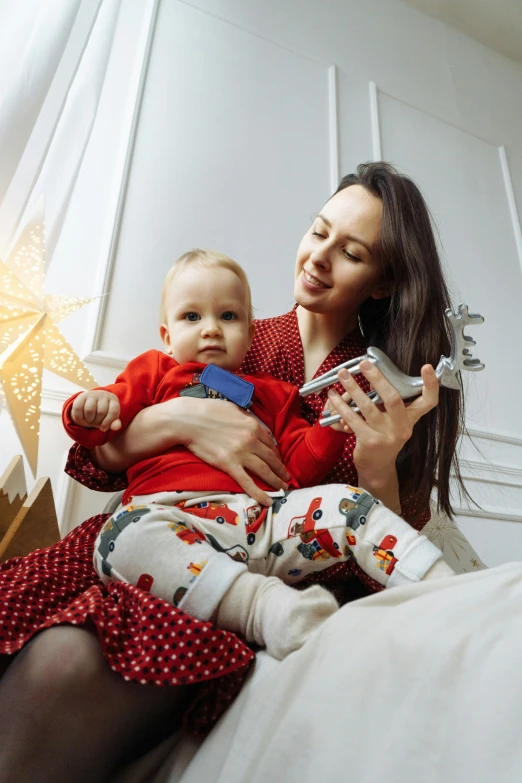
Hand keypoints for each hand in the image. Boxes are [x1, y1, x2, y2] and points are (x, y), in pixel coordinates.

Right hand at [71, 390, 121, 432]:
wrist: (90, 405)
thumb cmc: (103, 414)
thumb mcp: (110, 419)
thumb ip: (114, 424)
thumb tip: (116, 427)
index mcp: (113, 400)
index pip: (113, 411)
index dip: (108, 422)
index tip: (103, 428)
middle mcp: (103, 395)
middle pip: (101, 412)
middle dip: (97, 422)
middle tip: (95, 423)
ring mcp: (92, 394)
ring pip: (89, 410)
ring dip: (88, 420)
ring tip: (90, 420)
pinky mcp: (81, 396)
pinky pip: (78, 409)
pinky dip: (79, 418)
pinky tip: (82, 418)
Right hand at [180, 398, 290, 505]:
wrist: (188, 420)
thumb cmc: (207, 411)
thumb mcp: (233, 409)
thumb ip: (246, 418)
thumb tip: (254, 425)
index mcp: (253, 425)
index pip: (270, 442)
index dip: (276, 453)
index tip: (278, 460)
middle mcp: (251, 440)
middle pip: (271, 457)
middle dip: (281, 469)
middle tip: (287, 477)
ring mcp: (241, 453)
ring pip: (264, 470)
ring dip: (276, 481)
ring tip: (283, 488)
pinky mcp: (229, 465)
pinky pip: (248, 482)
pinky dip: (259, 493)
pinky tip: (267, 501)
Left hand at [326, 361, 438, 500]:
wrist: (377, 468)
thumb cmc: (383, 439)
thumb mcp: (393, 422)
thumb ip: (390, 404)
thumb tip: (374, 375)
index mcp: (410, 419)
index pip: (428, 401)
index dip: (431, 384)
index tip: (427, 367)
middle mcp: (402, 427)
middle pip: (394, 399)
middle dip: (378, 379)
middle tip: (364, 364)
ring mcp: (386, 436)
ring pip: (369, 407)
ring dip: (353, 389)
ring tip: (343, 375)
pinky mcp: (370, 442)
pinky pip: (353, 419)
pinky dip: (342, 406)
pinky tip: (334, 396)